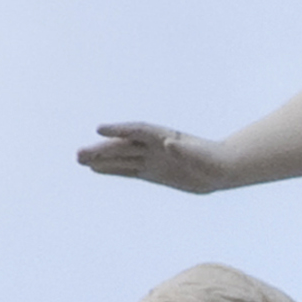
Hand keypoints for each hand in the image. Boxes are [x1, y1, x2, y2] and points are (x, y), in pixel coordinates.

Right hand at [79, 122, 233, 192]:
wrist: (222, 169)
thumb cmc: (214, 161)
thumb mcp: (201, 157)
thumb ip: (184, 151)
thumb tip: (168, 143)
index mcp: (165, 137)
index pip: (138, 131)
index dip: (119, 130)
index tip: (100, 129)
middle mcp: (154, 146)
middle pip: (123, 146)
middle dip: (102, 149)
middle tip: (78, 154)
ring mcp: (152, 158)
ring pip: (122, 158)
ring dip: (102, 159)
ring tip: (80, 160)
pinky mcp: (153, 171)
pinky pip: (128, 170)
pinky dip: (113, 170)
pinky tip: (97, 170)